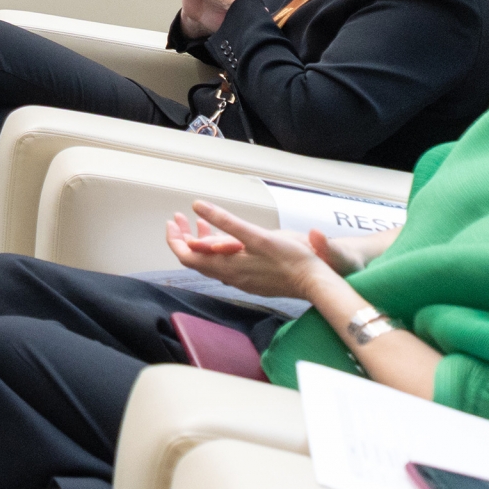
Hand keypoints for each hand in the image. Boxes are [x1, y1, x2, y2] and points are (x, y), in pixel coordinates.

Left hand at [165, 200, 335, 300]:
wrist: (316, 283)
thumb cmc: (291, 259)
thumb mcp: (257, 235)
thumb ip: (226, 222)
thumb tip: (197, 206)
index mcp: (228, 266)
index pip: (188, 256)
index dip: (175, 239)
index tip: (171, 221)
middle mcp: (231, 277)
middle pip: (196, 260)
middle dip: (184, 238)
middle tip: (178, 219)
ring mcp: (242, 280)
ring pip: (211, 262)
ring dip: (201, 242)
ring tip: (198, 222)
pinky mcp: (252, 280)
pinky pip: (225, 265)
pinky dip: (217, 249)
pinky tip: (225, 238)